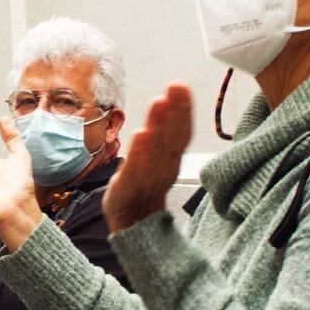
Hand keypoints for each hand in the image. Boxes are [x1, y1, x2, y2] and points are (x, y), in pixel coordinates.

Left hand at [104, 83, 191, 232]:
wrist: (133, 223)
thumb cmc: (145, 185)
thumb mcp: (158, 158)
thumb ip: (165, 132)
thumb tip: (173, 97)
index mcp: (171, 158)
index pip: (180, 132)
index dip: (183, 110)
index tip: (181, 86)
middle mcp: (164, 167)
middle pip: (173, 138)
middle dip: (175, 111)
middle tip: (176, 86)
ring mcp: (147, 179)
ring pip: (157, 150)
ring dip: (159, 125)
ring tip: (159, 102)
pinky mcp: (126, 188)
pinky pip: (135, 169)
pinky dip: (140, 152)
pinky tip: (141, 133)